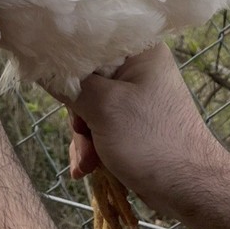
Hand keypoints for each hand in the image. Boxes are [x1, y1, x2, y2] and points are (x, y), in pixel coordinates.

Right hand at [68, 43, 229, 217]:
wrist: (190, 189)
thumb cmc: (151, 140)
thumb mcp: (103, 108)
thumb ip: (68, 84)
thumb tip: (39, 63)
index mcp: (139, 50)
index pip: (92, 39)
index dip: (68, 59)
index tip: (53, 79)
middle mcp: (138, 67)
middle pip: (86, 76)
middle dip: (77, 112)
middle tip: (81, 132)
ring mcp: (135, 96)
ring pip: (89, 104)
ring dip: (82, 136)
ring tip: (87, 163)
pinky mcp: (132, 121)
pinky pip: (100, 123)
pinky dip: (92, 145)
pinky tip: (88, 168)